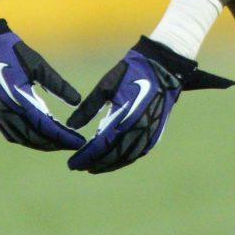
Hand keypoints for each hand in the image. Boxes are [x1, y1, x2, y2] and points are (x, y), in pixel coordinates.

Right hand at [0, 19, 84, 150]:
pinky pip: (12, 135)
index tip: (78, 141)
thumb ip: (56, 84)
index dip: (62, 136)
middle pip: (34, 137)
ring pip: (23, 139)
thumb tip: (76, 100)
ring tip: (60, 143)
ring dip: (42, 144)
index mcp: (19, 99)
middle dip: (55, 144)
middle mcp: (7, 112)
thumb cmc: (12, 54)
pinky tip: (38, 139)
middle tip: (74, 144)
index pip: (45, 126)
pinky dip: (27, 141)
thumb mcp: (37, 64)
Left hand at [66, 36, 234, 173]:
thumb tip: (71, 125)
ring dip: (109, 164)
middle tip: (78, 167)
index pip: (101, 146)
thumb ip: (88, 108)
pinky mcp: (156, 133)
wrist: (163, 66)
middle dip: (95, 163)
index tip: (71, 163)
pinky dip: (124, 159)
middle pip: (113, 155)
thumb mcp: (105, 87)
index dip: (86, 156)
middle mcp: (139, 131)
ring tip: (93, 167)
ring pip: (127, 157)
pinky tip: (113, 159)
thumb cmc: (130, 72)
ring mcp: (150, 134)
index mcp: (125, 119)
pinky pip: (138, 152)